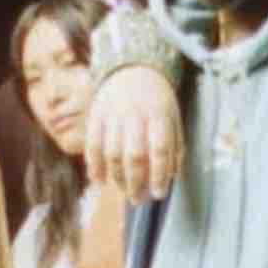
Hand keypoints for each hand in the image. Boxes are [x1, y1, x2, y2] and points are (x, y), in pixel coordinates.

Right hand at [84, 63, 183, 201]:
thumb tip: (171, 176)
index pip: (160, 149)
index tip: (159, 194)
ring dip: (117, 177)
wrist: (131, 68)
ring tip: (125, 191)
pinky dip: (94, 165)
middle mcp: (135, 113)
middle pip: (134, 154)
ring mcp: (113, 113)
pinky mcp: (96, 114)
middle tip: (138, 199)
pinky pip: (92, 144)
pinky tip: (100, 180)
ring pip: (112, 152)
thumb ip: (174, 145)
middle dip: (136, 182)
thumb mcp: (173, 116)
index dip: (159, 174)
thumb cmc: (157, 99)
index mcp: (159, 113)